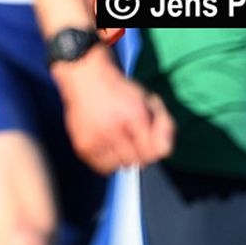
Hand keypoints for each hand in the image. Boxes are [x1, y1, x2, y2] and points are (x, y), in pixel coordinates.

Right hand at [54, 47, 174, 173]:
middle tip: (130, 135)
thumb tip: (162, 152)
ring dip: (122, 157)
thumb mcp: (146, 100)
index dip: (157, 142)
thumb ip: (162, 124)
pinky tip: (105, 145)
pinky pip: (103, 168)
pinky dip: (107, 161)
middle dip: (139, 150)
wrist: (84, 77)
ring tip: (116, 140)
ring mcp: (97, 139)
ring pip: (121, 166)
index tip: (149, 133)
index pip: (158, 150)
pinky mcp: (83, 146)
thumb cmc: (118, 89)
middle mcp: (115, 129)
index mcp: (134, 115)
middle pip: (139, 160)